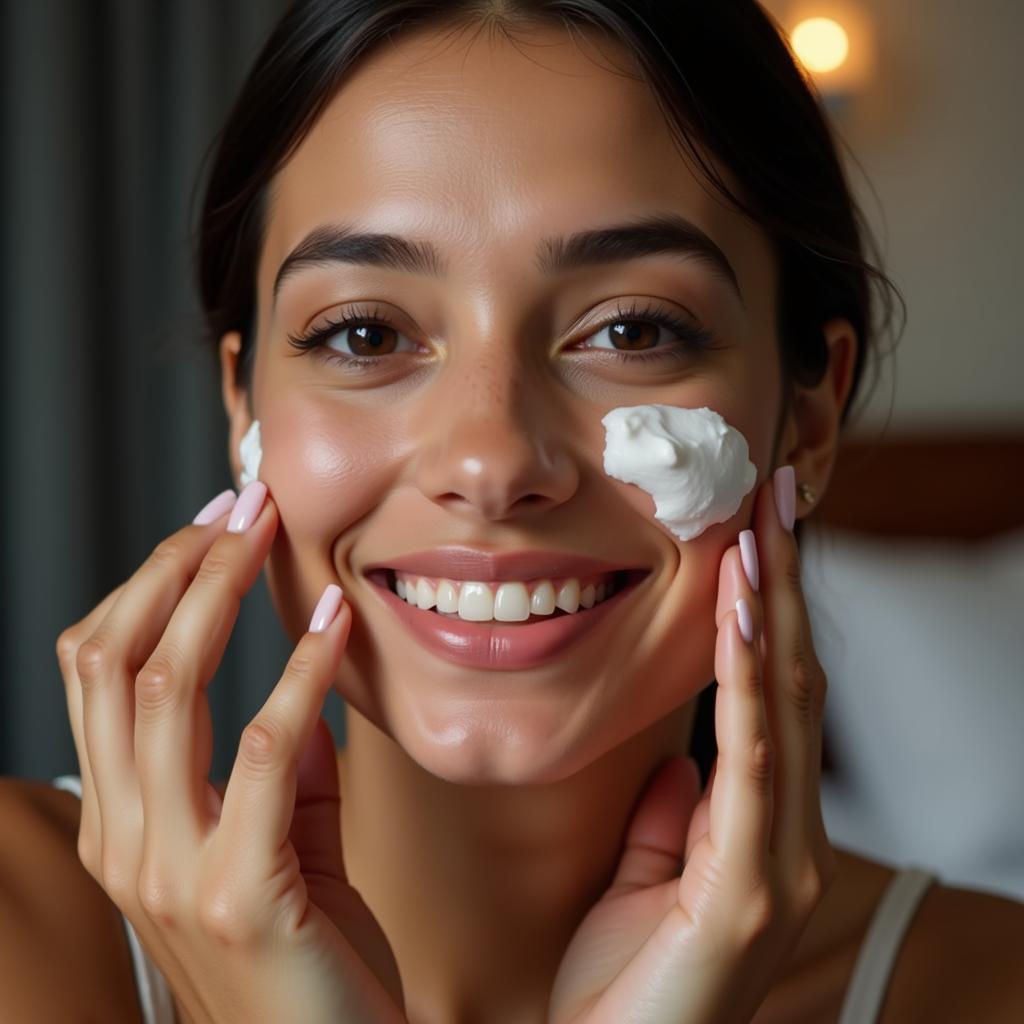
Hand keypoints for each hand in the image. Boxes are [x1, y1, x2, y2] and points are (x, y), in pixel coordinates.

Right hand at [55, 483, 405, 1023]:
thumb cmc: (312, 952)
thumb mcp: (283, 839)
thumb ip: (282, 764)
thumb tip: (300, 672)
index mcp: (120, 824)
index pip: (97, 671)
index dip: (149, 583)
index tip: (212, 523)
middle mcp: (121, 842)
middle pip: (113, 663)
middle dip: (175, 567)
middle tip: (239, 503)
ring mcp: (166, 872)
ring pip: (163, 692)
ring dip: (217, 594)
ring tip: (269, 532)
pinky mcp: (235, 892)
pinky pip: (262, 751)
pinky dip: (298, 673)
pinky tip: (334, 621)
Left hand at [547, 469, 838, 1023]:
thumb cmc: (621, 982)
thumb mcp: (642, 877)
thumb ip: (670, 816)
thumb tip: (680, 762)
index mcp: (757, 826)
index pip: (769, 691)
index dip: (767, 609)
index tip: (754, 531)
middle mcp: (787, 835)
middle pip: (788, 679)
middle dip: (783, 581)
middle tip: (775, 492)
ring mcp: (777, 862)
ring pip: (783, 704)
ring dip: (772, 606)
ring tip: (763, 525)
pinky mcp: (749, 888)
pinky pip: (752, 760)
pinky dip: (748, 679)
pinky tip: (739, 613)